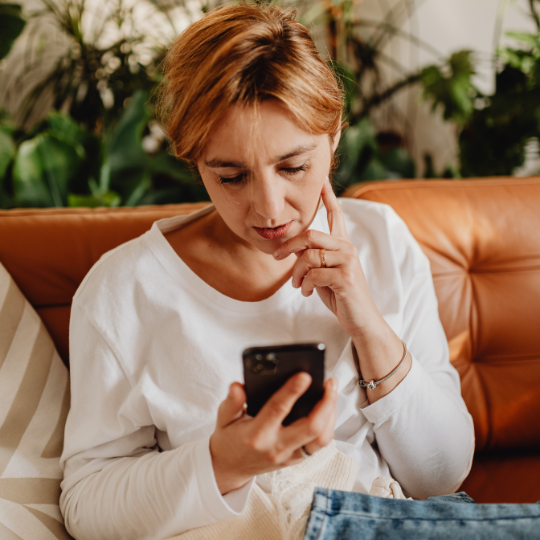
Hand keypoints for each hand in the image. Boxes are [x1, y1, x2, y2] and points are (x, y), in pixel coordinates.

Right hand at [209, 374, 336, 494]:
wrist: (230, 468)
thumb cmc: (229, 438)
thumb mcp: (224, 418)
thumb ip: (231, 402)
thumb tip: (238, 386)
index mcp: (256, 435)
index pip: (277, 410)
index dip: (292, 391)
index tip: (304, 375)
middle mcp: (276, 447)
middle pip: (311, 428)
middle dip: (325, 403)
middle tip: (329, 382)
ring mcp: (290, 456)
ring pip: (321, 438)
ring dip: (331, 413)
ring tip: (331, 391)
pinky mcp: (297, 459)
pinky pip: (320, 444)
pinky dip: (328, 424)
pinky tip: (328, 407)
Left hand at [273, 177, 378, 337]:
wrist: (360, 319)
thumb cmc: (341, 295)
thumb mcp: (323, 272)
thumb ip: (312, 257)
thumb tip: (292, 249)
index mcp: (343, 244)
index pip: (335, 214)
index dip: (327, 196)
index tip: (321, 179)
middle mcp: (347, 248)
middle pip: (310, 235)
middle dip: (289, 246)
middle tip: (277, 257)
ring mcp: (348, 261)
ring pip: (309, 256)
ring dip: (297, 274)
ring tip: (299, 285)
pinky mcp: (345, 277)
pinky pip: (314, 274)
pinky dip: (305, 285)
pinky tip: (308, 292)